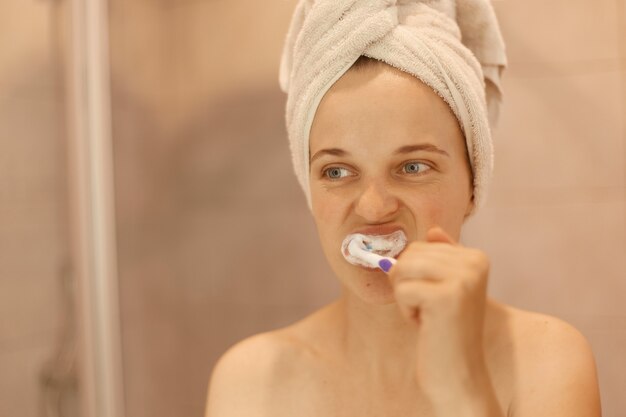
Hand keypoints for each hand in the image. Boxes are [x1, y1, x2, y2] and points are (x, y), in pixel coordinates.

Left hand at [389, 225, 492, 405]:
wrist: (458, 374)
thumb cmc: (446, 331)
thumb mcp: (448, 288)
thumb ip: (442, 258)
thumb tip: (433, 231)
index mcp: (476, 256)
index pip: (419, 246)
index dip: (415, 275)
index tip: (435, 299)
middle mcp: (475, 262)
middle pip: (409, 254)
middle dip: (407, 284)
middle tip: (430, 309)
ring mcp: (463, 278)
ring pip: (402, 268)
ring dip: (405, 296)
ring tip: (428, 315)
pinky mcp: (446, 297)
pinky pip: (402, 290)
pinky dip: (406, 311)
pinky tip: (427, 325)